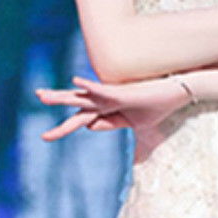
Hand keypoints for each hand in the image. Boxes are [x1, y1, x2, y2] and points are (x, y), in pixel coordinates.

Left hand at [36, 75, 191, 139]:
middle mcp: (107, 101)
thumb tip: (89, 127)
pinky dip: (88, 86)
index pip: (81, 118)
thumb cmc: (159, 106)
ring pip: (82, 97)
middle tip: (39, 96)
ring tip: (42, 96)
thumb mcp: (135, 123)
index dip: (64, 127)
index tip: (46, 136)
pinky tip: (75, 81)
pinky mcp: (122, 93)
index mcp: (108, 109)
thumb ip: (113, 125)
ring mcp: (113, 96)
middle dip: (57, 100)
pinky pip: (102, 90)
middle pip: (77, 103)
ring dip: (62, 96)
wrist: (179, 95)